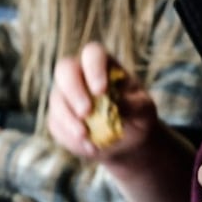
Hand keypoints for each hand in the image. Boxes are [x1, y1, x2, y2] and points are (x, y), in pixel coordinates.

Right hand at [46, 42, 161, 164]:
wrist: (127, 140)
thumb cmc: (138, 116)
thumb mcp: (144, 110)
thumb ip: (134, 105)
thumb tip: (119, 105)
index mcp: (103, 65)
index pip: (92, 54)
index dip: (93, 68)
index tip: (101, 90)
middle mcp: (79, 74)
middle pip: (64, 69)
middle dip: (73, 91)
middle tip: (86, 112)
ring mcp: (65, 95)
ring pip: (56, 99)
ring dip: (69, 118)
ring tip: (86, 135)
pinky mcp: (58, 118)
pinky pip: (56, 124)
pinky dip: (70, 137)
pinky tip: (90, 147)